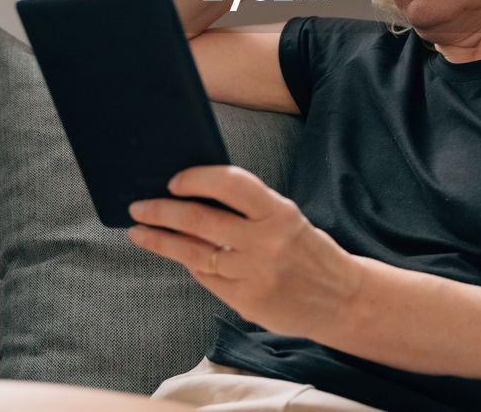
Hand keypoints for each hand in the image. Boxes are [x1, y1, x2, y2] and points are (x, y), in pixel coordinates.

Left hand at [128, 165, 362, 339]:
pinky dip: (189, 263)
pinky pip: (206, 278)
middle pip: (200, 220)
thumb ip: (246, 208)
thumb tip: (192, 194)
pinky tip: (178, 255)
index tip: (172, 180)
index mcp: (279, 212)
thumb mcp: (285, 218)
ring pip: (194, 253)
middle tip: (139, 207)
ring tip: (141, 232)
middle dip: (162, 211)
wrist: (340, 297)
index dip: (197, 178)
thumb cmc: (306, 248)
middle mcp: (267, 243)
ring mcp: (255, 275)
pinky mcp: (247, 302)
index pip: (230, 184)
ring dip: (161, 241)